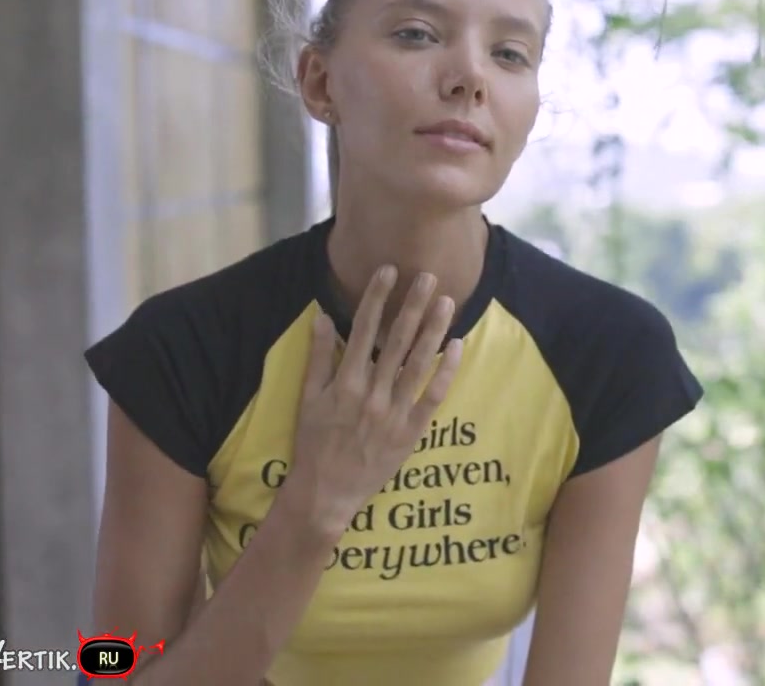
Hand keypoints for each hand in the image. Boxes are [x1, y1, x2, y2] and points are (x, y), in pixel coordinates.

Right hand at [286, 266, 462, 538]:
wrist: (325, 493)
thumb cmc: (313, 444)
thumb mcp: (307, 399)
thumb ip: (318, 357)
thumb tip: (322, 316)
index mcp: (344, 382)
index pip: (364, 329)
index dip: (377, 298)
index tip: (390, 271)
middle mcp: (371, 393)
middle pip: (396, 340)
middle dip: (413, 305)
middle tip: (429, 277)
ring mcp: (393, 412)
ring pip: (418, 363)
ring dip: (434, 330)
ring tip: (447, 302)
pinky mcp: (411, 431)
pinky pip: (432, 396)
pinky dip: (446, 371)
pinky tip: (457, 346)